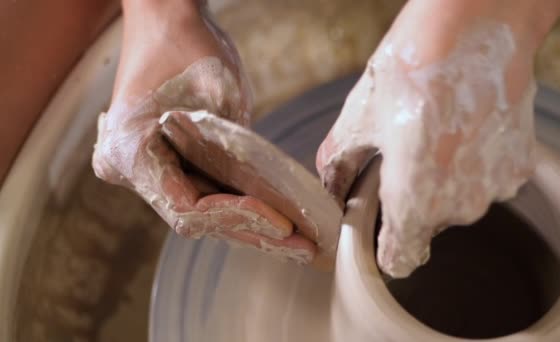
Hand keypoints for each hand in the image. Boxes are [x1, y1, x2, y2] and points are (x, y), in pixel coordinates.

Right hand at [92, 0, 314, 263]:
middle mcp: (129, 169)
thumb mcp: (219, 96)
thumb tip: (273, 201)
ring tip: (296, 242)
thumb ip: (235, 151)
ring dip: (250, 227)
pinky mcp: (166, 166)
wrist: (164, 20)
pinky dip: (239, 207)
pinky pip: (204, 195)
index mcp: (130, 152)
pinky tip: (275, 219)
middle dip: (252, 231)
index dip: (237, 218)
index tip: (280, 221)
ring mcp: (146, 170)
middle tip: (301, 247)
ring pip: (202, 213)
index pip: (186, 208)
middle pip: (196, 219)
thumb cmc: (187, 45)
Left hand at [317, 0, 559, 276]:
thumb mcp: (359, 117)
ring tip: (436, 132)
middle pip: (428, 223)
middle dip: (414, 198)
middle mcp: (459, 206)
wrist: (474, 25)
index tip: (382, 230)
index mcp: (413, 201)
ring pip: (460, 200)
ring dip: (447, 178)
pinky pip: (487, 178)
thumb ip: (338, 164)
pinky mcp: (520, 165)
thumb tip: (331, 187)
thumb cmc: (411, 68)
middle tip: (407, 152)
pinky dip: (475, 162)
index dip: (387, 248)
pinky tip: (464, 126)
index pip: (401, 261)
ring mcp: (495, 187)